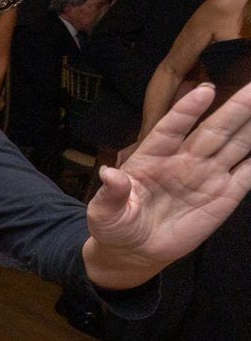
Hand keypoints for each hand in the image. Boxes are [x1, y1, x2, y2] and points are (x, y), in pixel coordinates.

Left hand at [85, 82, 250, 283]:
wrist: (134, 251)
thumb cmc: (115, 224)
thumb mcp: (104, 212)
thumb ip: (111, 194)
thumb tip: (109, 175)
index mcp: (153, 156)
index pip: (172, 128)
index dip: (187, 110)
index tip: (204, 90)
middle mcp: (184, 160)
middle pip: (214, 129)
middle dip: (236, 107)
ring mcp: (206, 176)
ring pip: (236, 144)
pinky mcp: (224, 196)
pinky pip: (247, 174)